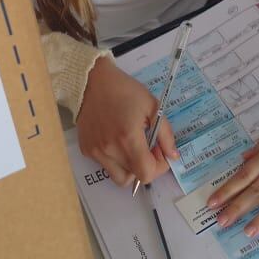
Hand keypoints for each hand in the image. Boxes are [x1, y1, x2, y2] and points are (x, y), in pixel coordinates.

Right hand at [76, 56, 177, 187]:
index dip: (159, 167)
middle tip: (147, 148)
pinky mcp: (86, 149)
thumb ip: (165, 134)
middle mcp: (109, 150)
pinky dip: (115, 159)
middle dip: (145, 166)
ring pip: (118, 176)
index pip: (146, 173)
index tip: (159, 150)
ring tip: (131, 146)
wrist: (92, 80)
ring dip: (129, 167)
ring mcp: (95, 151)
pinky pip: (105, 165)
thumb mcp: (152, 106)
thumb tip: (172, 156)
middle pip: (133, 179)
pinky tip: (116, 139)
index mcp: (128, 138)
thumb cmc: (125, 90)